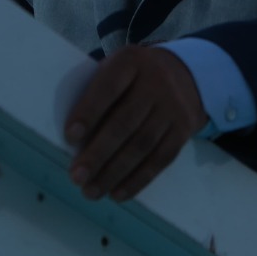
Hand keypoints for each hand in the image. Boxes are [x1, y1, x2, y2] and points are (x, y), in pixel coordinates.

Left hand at [64, 45, 206, 201]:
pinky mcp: (184, 130)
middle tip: (77, 177)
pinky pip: (160, 159)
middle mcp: (156, 82)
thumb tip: (74, 140)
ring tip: (91, 191)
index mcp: (130, 62)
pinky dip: (137, 180)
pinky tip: (118, 194)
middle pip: (124, 122)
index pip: (108, 87)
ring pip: (142, 145)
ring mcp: (173, 107)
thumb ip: (97, 93)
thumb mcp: (117, 70)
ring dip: (114, 173)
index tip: (70, 138)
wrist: (186, 75)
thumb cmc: (134, 78)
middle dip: (98, 153)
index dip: (89, 112)